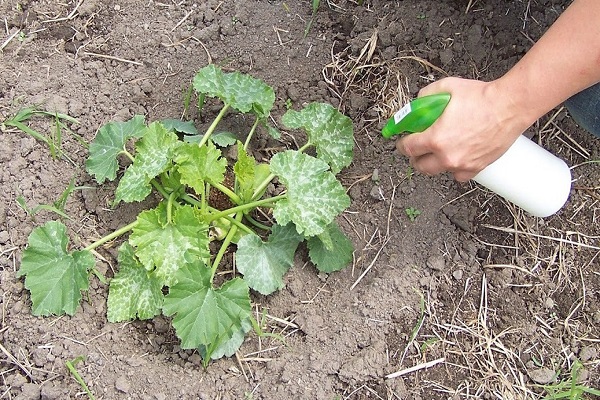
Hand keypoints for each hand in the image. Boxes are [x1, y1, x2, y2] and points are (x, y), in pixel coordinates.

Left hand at [395, 77, 530, 180]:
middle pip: (420, 165)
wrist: (510, 106)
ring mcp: (462, 164)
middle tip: (417, 149)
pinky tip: (455, 159)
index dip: (402, 144)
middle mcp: (447, 156)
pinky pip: (459, 175)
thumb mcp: (447, 87)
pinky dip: (454, 169)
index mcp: (435, 138)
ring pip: (438, 171)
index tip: (403, 141)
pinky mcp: (477, 167)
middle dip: (415, 157)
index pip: (408, 148)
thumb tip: (418, 103)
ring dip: (433, 163)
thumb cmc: (482, 97)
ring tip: (435, 153)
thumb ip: (427, 96)